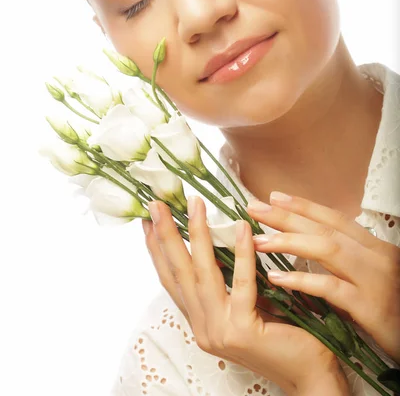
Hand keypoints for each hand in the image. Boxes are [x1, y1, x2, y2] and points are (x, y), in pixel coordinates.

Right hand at [142, 196, 347, 395]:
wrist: (309, 375)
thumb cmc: (282, 336)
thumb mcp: (245, 306)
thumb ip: (227, 283)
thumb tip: (217, 240)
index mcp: (201, 321)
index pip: (171, 280)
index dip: (157, 249)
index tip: (148, 220)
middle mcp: (203, 328)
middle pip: (179, 273)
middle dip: (166, 236)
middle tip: (157, 204)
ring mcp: (219, 331)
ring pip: (203, 274)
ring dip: (197, 234)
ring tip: (195, 204)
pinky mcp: (243, 331)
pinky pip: (241, 283)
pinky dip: (241, 253)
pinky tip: (240, 227)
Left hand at [247, 192, 399, 363]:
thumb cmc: (396, 309)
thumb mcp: (375, 276)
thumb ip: (349, 260)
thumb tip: (312, 242)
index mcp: (376, 248)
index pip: (335, 218)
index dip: (304, 206)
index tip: (274, 196)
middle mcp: (377, 257)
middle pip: (326, 229)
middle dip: (287, 216)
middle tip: (254, 207)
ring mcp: (374, 281)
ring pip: (328, 250)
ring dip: (289, 242)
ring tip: (258, 240)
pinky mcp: (370, 308)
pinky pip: (330, 288)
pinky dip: (302, 280)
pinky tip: (277, 278)